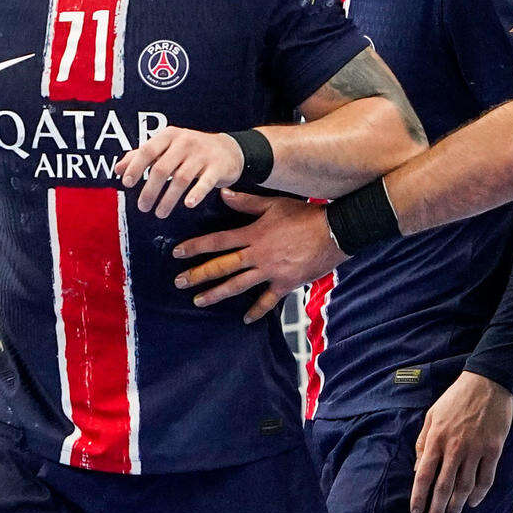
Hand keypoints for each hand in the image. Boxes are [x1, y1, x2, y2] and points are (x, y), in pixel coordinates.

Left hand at [117, 126, 244, 217]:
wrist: (228, 150)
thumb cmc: (190, 151)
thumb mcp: (166, 148)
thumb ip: (142, 156)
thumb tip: (118, 169)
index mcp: (169, 136)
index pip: (148, 150)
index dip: (135, 167)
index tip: (126, 183)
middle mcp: (185, 142)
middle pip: (162, 168)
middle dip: (149, 191)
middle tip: (143, 207)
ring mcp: (202, 155)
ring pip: (180, 179)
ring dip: (168, 199)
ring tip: (159, 213)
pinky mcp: (217, 168)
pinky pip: (205, 182)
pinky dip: (196, 194)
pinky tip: (188, 204)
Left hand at [174, 191, 342, 322]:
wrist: (335, 231)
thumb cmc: (306, 214)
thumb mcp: (275, 204)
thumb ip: (247, 202)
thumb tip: (222, 193)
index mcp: (254, 234)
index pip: (217, 241)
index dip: (195, 246)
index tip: (176, 252)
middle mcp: (258, 255)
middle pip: (222, 266)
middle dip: (198, 274)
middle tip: (179, 282)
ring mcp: (271, 271)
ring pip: (238, 284)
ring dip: (216, 293)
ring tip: (199, 300)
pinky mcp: (286, 283)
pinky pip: (267, 300)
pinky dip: (256, 310)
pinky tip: (245, 319)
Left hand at [411, 371, 512, 512]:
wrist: (488, 382)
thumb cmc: (456, 398)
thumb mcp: (432, 415)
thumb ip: (423, 442)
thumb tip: (418, 467)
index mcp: (437, 439)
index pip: (424, 475)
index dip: (419, 497)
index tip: (416, 512)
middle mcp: (455, 448)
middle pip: (444, 487)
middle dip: (437, 510)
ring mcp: (476, 449)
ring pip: (465, 486)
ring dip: (458, 505)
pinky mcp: (494, 449)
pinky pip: (486, 478)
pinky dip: (479, 493)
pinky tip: (473, 502)